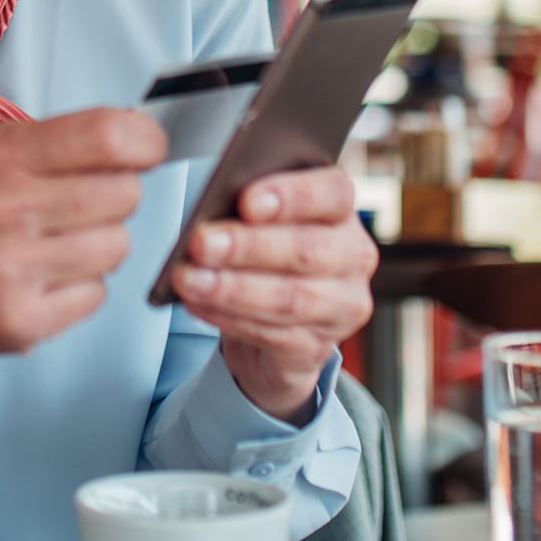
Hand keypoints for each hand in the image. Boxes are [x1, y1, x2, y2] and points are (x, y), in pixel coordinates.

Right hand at [0, 108, 166, 406]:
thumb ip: (57, 139)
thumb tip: (138, 132)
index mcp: (1, 157)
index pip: (107, 135)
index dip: (145, 141)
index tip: (149, 149)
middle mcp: (5, 210)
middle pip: (125, 193)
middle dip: (116, 195)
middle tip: (85, 203)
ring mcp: (13, 270)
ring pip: (118, 246)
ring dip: (102, 243)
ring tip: (62, 242)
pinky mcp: (22, 320)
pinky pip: (97, 294)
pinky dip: (83, 286)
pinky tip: (47, 276)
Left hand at [172, 167, 376, 420]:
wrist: (274, 319)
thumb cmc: (265, 251)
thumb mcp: (262, 220)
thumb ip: (248, 207)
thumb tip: (209, 209)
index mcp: (341, 210)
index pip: (332, 193)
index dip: (291, 195)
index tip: (246, 201)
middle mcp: (352, 256)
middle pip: (306, 249)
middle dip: (248, 246)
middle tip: (201, 242)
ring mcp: (342, 307)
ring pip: (288, 298)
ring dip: (231, 288)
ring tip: (187, 279)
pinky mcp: (318, 348)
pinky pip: (272, 334)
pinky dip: (228, 317)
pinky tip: (197, 304)